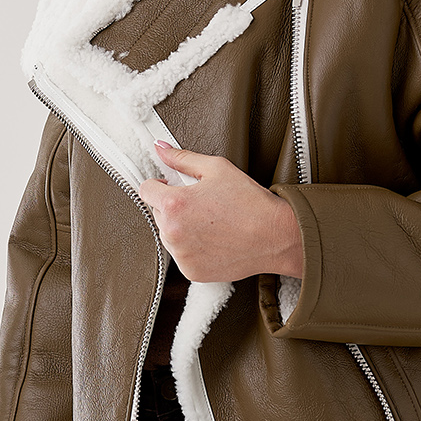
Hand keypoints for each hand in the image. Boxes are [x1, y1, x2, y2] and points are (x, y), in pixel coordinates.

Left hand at [138, 141, 303, 282]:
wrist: (275, 237)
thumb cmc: (251, 203)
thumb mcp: (217, 169)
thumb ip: (182, 158)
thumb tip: (161, 148)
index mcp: (174, 204)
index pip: (145, 189)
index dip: (159, 184)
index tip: (170, 185)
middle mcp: (173, 232)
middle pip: (157, 213)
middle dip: (173, 206)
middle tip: (202, 204)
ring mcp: (181, 255)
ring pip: (169, 235)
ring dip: (181, 228)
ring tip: (211, 223)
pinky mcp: (191, 271)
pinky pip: (182, 255)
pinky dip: (192, 248)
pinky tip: (214, 239)